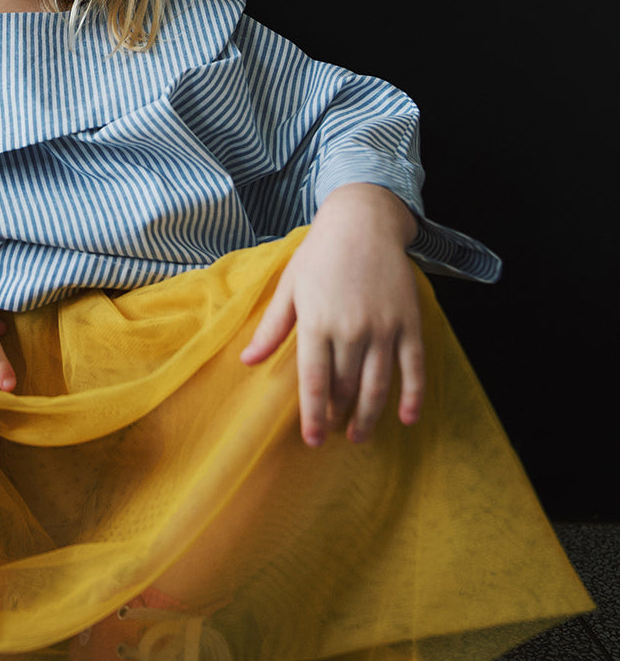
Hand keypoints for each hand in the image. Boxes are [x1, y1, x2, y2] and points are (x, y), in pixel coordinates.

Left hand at [240, 184, 423, 446]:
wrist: (363, 221)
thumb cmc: (320, 253)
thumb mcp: (290, 286)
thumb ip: (272, 327)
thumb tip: (246, 361)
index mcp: (317, 321)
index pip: (315, 381)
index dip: (314, 415)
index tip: (312, 439)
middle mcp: (351, 329)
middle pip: (346, 386)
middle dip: (339, 415)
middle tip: (334, 433)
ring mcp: (384, 327)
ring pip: (378, 384)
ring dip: (369, 415)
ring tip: (359, 435)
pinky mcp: (409, 322)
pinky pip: (414, 366)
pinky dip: (413, 396)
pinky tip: (407, 418)